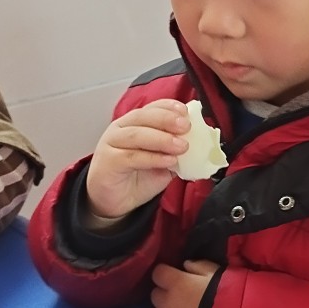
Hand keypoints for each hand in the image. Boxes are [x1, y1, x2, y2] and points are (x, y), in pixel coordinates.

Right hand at [85, 100, 191, 220]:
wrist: (114, 200)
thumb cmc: (137, 176)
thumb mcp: (163, 161)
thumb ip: (175, 150)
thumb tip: (199, 144)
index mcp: (135, 123)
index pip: (152, 108)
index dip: (169, 107)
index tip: (186, 112)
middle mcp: (121, 128)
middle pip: (144, 117)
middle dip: (167, 120)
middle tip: (186, 127)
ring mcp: (112, 143)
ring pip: (137, 135)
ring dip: (162, 139)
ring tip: (182, 147)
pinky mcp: (109, 161)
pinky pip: (132, 156)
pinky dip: (153, 158)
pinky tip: (168, 161)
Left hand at [150, 260, 219, 307]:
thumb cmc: (227, 298)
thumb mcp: (219, 275)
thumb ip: (200, 266)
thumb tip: (186, 265)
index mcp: (176, 282)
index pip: (158, 273)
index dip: (167, 275)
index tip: (176, 278)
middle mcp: (165, 301)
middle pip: (156, 294)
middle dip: (167, 295)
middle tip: (183, 299)